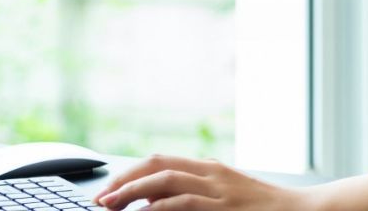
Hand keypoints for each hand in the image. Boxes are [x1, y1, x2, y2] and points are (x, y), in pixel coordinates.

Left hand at [91, 154, 311, 210]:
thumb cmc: (266, 210)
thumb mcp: (230, 199)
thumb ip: (198, 198)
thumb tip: (159, 207)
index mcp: (211, 169)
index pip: (161, 162)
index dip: (130, 174)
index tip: (109, 190)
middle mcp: (211, 174)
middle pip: (157, 165)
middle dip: (124, 180)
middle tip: (101, 199)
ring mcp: (219, 189)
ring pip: (165, 180)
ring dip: (132, 192)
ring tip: (110, 206)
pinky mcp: (224, 207)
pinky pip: (185, 203)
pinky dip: (160, 208)